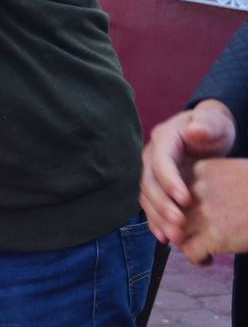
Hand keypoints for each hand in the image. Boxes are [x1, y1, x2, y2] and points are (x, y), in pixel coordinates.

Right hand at [140, 99, 236, 244]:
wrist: (208, 133)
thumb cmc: (213, 127)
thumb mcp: (214, 123)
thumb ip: (206, 125)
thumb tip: (194, 131)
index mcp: (164, 139)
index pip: (160, 161)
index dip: (169, 181)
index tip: (186, 200)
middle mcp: (151, 157)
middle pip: (148, 183)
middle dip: (162, 206)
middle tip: (180, 225)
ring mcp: (152, 172)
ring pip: (147, 197)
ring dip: (158, 219)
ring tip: (175, 238)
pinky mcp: (158, 187)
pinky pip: (151, 205)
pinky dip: (156, 222)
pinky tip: (165, 238)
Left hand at [177, 158, 247, 264]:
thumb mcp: (231, 171)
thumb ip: (209, 182)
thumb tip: (193, 199)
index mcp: (198, 169)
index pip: (167, 190)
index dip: (170, 207)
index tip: (179, 217)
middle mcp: (193, 190)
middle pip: (167, 212)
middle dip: (173, 227)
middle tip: (185, 237)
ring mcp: (202, 212)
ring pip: (174, 233)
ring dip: (184, 244)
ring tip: (198, 250)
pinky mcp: (214, 235)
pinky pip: (190, 252)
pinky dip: (197, 260)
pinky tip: (208, 261)